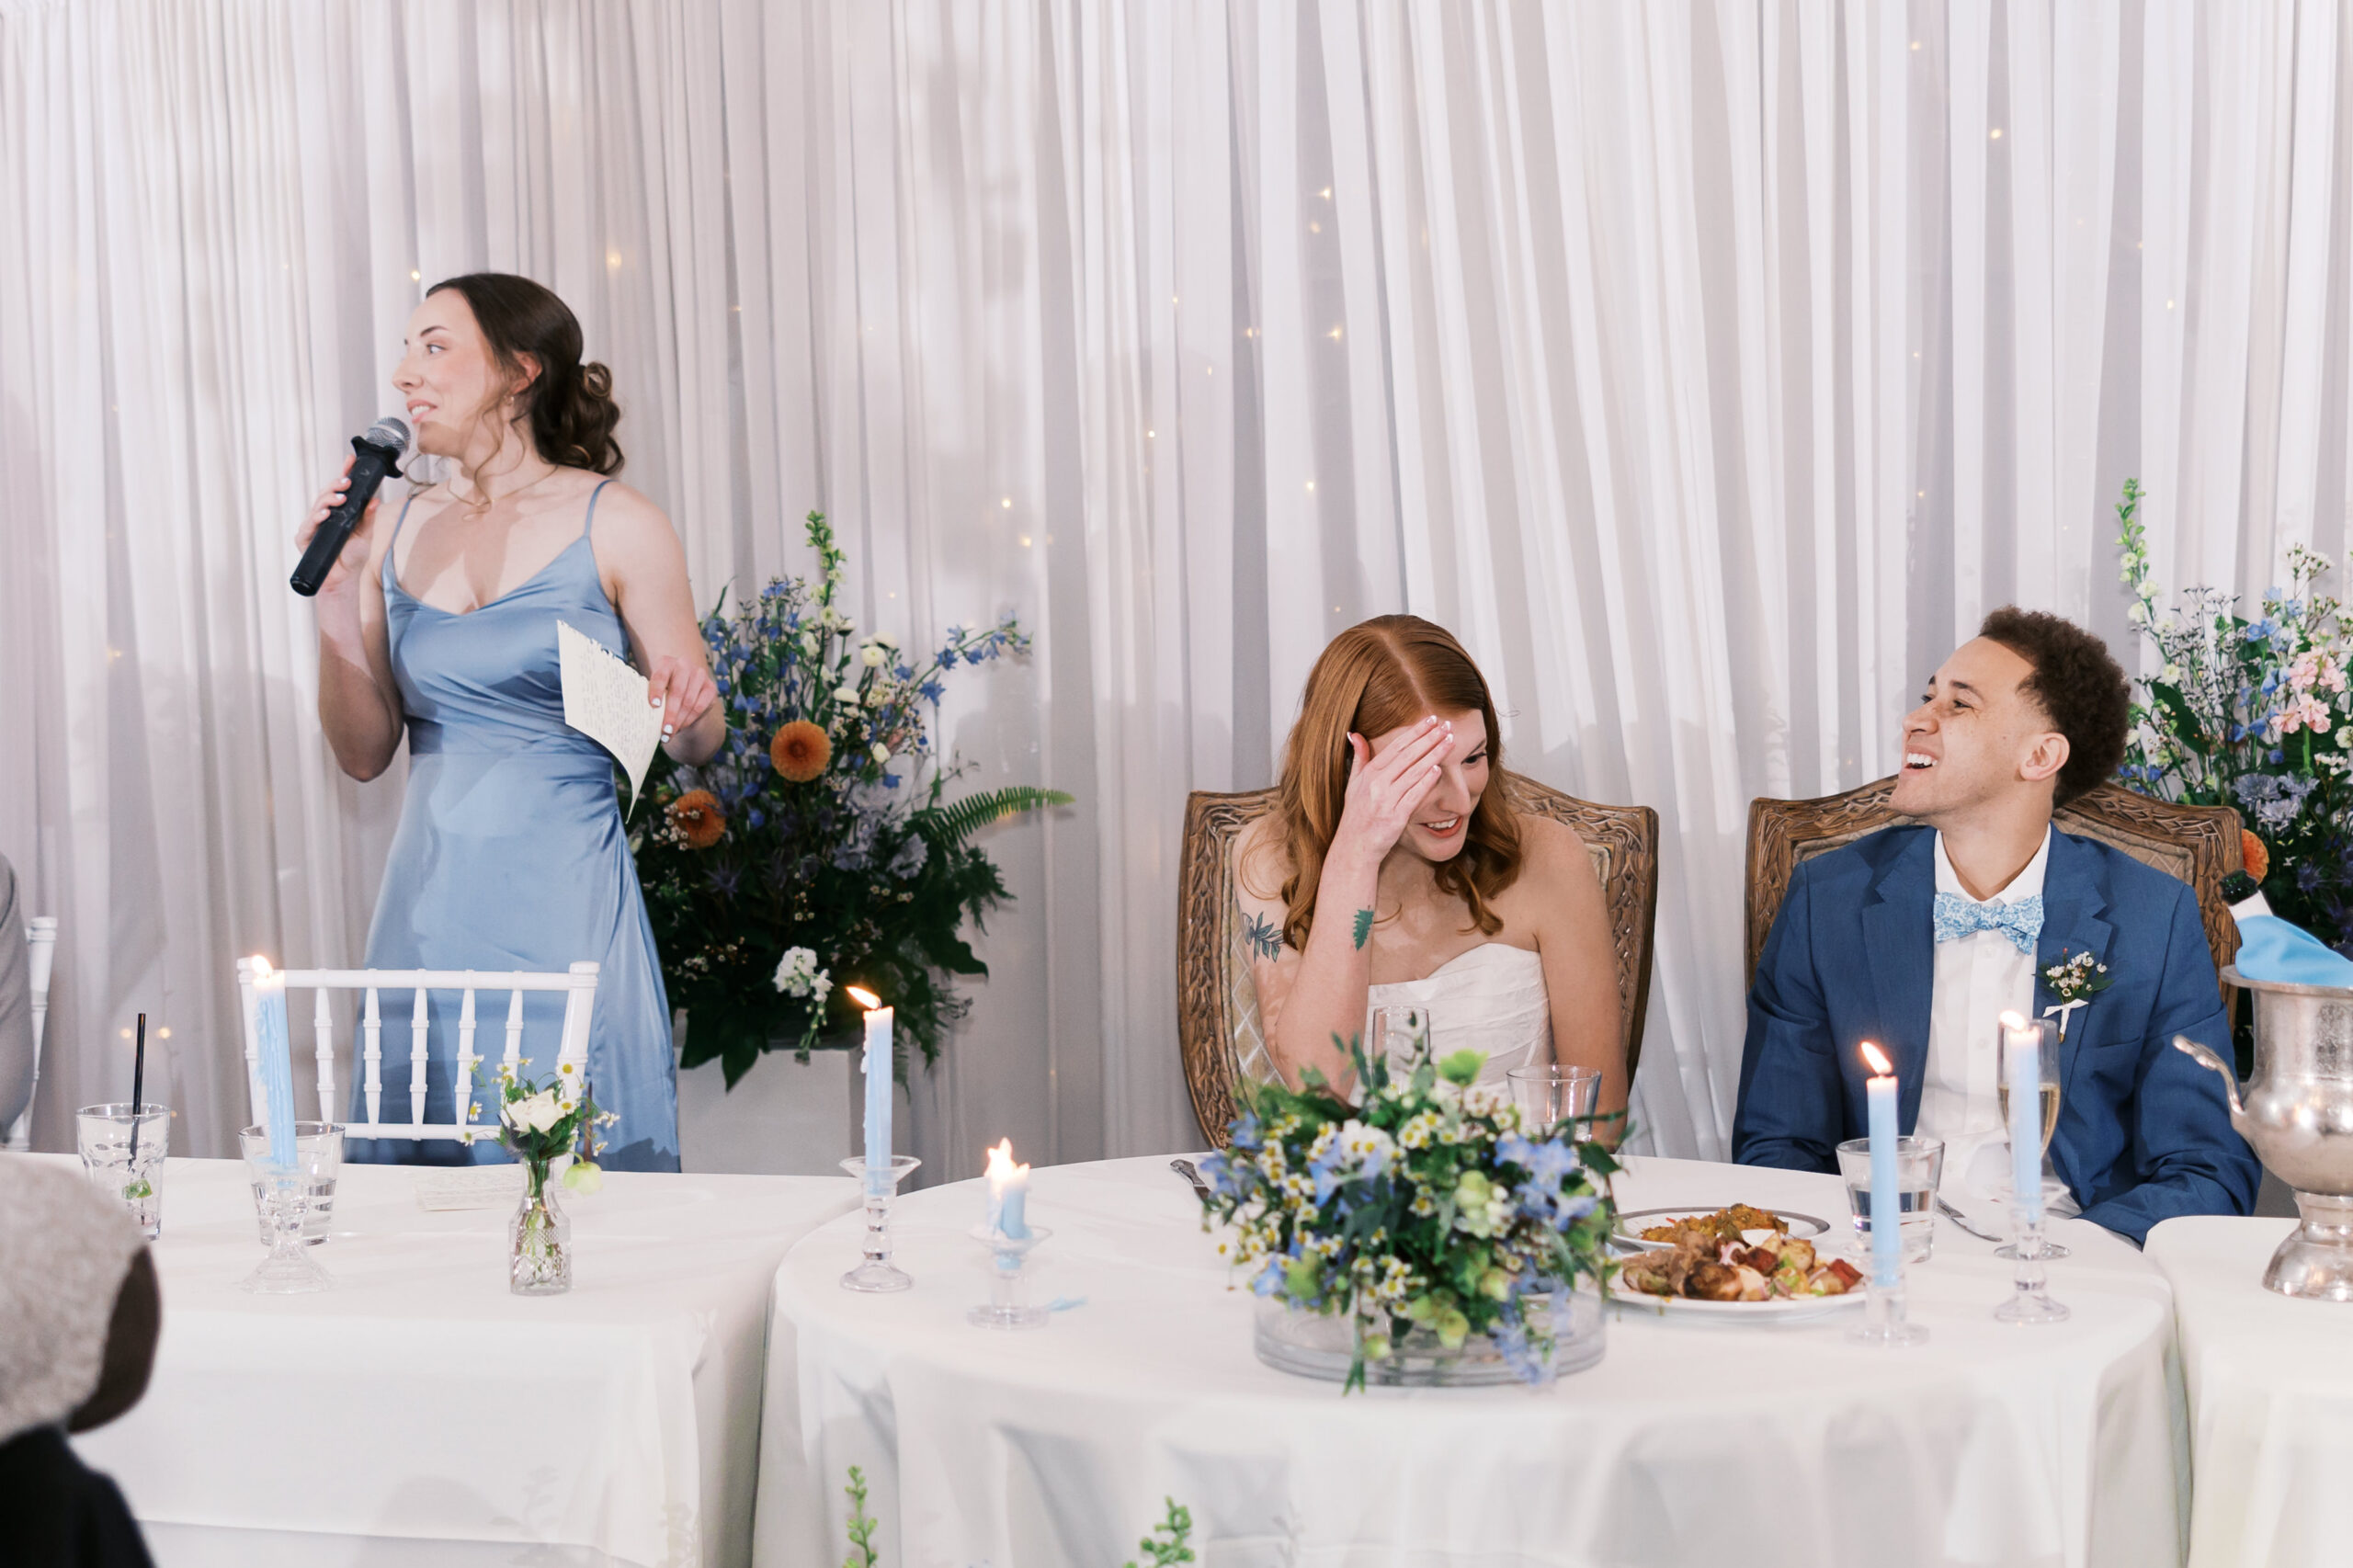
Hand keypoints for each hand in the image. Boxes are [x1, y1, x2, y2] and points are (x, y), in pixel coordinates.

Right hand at [294, 454, 378, 600]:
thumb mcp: (365, 535)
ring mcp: (312, 526)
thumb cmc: (353, 555)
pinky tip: (325, 514)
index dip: (343, 473)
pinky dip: (316, 519)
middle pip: (326, 494)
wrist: (343, 578)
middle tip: (347, 481)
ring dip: (328, 500)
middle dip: (336, 486)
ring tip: (340, 497)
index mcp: (338, 511)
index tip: (350, 459)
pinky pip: (309, 526)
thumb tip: (375, 500)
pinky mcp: (304, 538)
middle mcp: (323, 515)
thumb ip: (368, 518)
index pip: (339, 489)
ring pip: (316, 506)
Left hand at [645, 652, 716, 742]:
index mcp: (666, 662)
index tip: (654, 706)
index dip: (657, 691)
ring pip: (689, 701)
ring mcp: (699, 675)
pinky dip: (689, 719)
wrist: (684, 692)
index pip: (661, 676)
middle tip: (664, 730)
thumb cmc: (663, 692)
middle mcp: (684, 665)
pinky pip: (700, 706)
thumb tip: (643, 715)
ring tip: (670, 733)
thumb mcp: (655, 690)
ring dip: (679, 720)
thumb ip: (651, 697)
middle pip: (677, 691)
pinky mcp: (710, 687)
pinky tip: (681, 727)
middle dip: (670, 713)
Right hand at [1329, 715, 1453, 868]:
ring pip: (1414, 772)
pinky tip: (1438, 768)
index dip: (1415, 732)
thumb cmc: (1356, 815)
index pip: (1396, 747)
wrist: (1355, 846)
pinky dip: (1426, 781)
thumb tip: (1355, 734)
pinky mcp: (1395, 816)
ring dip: (1433, 754)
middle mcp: (1376, 784)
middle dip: (1430, 738)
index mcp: (1369, 773)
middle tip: (1447, 725)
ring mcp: (1386, 800)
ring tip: (1450, 741)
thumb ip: (1359, 758)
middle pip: (1408, 756)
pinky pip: (1413, 795)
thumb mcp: (1353, 783)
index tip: (1431, 720)